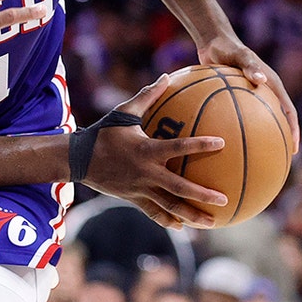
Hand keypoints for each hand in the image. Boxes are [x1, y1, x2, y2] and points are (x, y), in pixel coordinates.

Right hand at [81, 73, 228, 228]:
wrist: (77, 159)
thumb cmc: (104, 133)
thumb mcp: (124, 112)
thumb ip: (148, 95)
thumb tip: (166, 76)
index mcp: (146, 150)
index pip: (178, 147)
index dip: (199, 144)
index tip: (222, 143)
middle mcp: (145, 172)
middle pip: (178, 187)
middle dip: (201, 194)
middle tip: (224, 200)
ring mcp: (140, 188)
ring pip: (169, 205)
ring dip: (191, 214)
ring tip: (212, 222)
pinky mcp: (133, 198)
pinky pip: (154, 212)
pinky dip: (169, 220)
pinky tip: (183, 226)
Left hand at [198, 36, 299, 153]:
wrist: (212, 42)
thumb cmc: (228, 47)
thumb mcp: (239, 55)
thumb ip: (249, 65)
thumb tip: (261, 79)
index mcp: (271, 86)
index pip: (288, 112)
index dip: (293, 130)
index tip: (293, 148)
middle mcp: (262, 93)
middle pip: (274, 121)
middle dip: (277, 140)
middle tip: (275, 159)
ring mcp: (248, 96)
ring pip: (254, 122)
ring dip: (254, 137)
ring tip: (248, 157)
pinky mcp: (232, 98)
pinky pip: (233, 116)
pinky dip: (229, 127)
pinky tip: (218, 141)